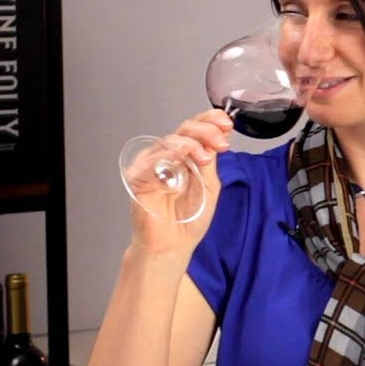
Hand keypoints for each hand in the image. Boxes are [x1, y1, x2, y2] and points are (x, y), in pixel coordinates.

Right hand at [126, 109, 233, 255]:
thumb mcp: (210, 185)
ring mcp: (152, 164)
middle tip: (220, 142)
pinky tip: (180, 159)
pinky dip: (167, 157)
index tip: (226, 124)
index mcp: (187, 155)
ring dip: (190, 144)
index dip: (211, 121)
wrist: (174, 244)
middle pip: (184, 130)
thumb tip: (217, 138)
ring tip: (204, 157)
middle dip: (206, 131)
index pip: (197, 129)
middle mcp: (169, 156)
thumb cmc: (190, 218)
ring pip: (169, 141)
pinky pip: (151, 161)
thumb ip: (210, 162)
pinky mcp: (138, 177)